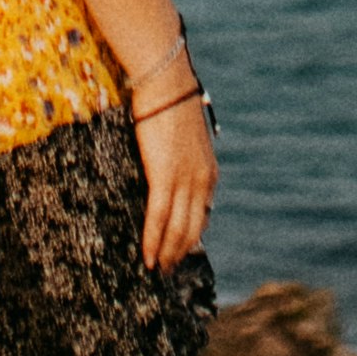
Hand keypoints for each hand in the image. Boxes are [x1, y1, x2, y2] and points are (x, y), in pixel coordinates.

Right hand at [132, 89, 217, 271]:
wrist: (166, 85)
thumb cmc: (171, 104)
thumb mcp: (185, 137)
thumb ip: (184, 158)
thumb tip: (173, 167)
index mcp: (209, 172)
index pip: (202, 215)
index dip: (190, 237)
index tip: (179, 251)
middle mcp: (202, 181)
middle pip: (192, 228)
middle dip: (179, 252)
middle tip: (166, 270)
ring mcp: (185, 181)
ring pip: (176, 229)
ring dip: (165, 253)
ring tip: (156, 269)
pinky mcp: (164, 177)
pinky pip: (158, 217)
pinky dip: (152, 240)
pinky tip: (146, 256)